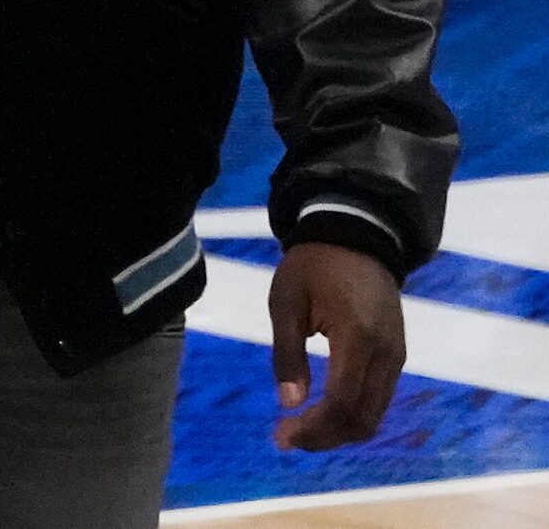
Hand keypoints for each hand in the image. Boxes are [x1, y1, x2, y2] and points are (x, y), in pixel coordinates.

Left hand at [270, 241, 405, 449]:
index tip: (282, 436)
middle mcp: (386, 354)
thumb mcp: (286, 302)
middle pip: (363, 418)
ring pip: (375, 414)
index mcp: (357, 337)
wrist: (357, 238)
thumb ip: (287, 354)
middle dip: (325, 437)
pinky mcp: (397, 355)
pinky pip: (379, 398)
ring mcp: (397, 356)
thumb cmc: (313, 266)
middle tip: (287, 439)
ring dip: (339, 431)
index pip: (342, 402)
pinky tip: (322, 412)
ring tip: (300, 430)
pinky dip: (352, 414)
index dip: (314, 428)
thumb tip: (290, 403)